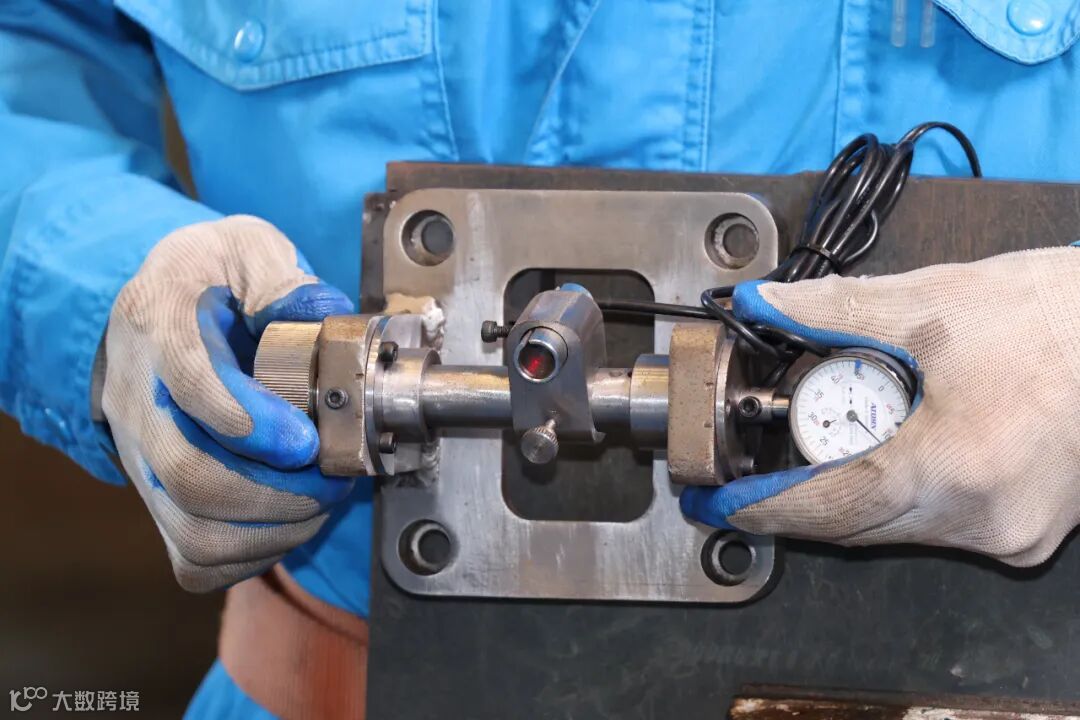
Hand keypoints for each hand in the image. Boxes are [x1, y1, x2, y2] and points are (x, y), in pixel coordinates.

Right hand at [103, 216, 354, 590]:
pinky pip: (193, 558)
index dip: (247, 419)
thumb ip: (283, 279)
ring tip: (320, 502)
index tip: (305, 439)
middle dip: (277, 490)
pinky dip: (251, 556)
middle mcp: (137, 396)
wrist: (157, 308)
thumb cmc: (210, 278)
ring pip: (191, 528)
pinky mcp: (155, 496)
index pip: (187, 380)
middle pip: (187, 475)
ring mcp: (140, 455)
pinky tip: (288, 523)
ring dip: (273, 528)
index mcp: (159, 321)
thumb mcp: (245, 247)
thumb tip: (323, 320)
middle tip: (332, 478)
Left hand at [681, 247, 1079, 566]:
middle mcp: (982, 521)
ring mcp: (1011, 535)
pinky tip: (893, 452)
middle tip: (757, 461)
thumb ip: (832, 309)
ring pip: (893, 531)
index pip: (824, 507)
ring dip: (850, 494)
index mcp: (951, 467)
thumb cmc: (1055, 316)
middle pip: (853, 527)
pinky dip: (900, 496)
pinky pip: (936, 527)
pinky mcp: (1029, 534)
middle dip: (798, 496)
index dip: (758, 506)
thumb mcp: (932, 301)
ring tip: (828, 441)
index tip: (713, 502)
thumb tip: (762, 307)